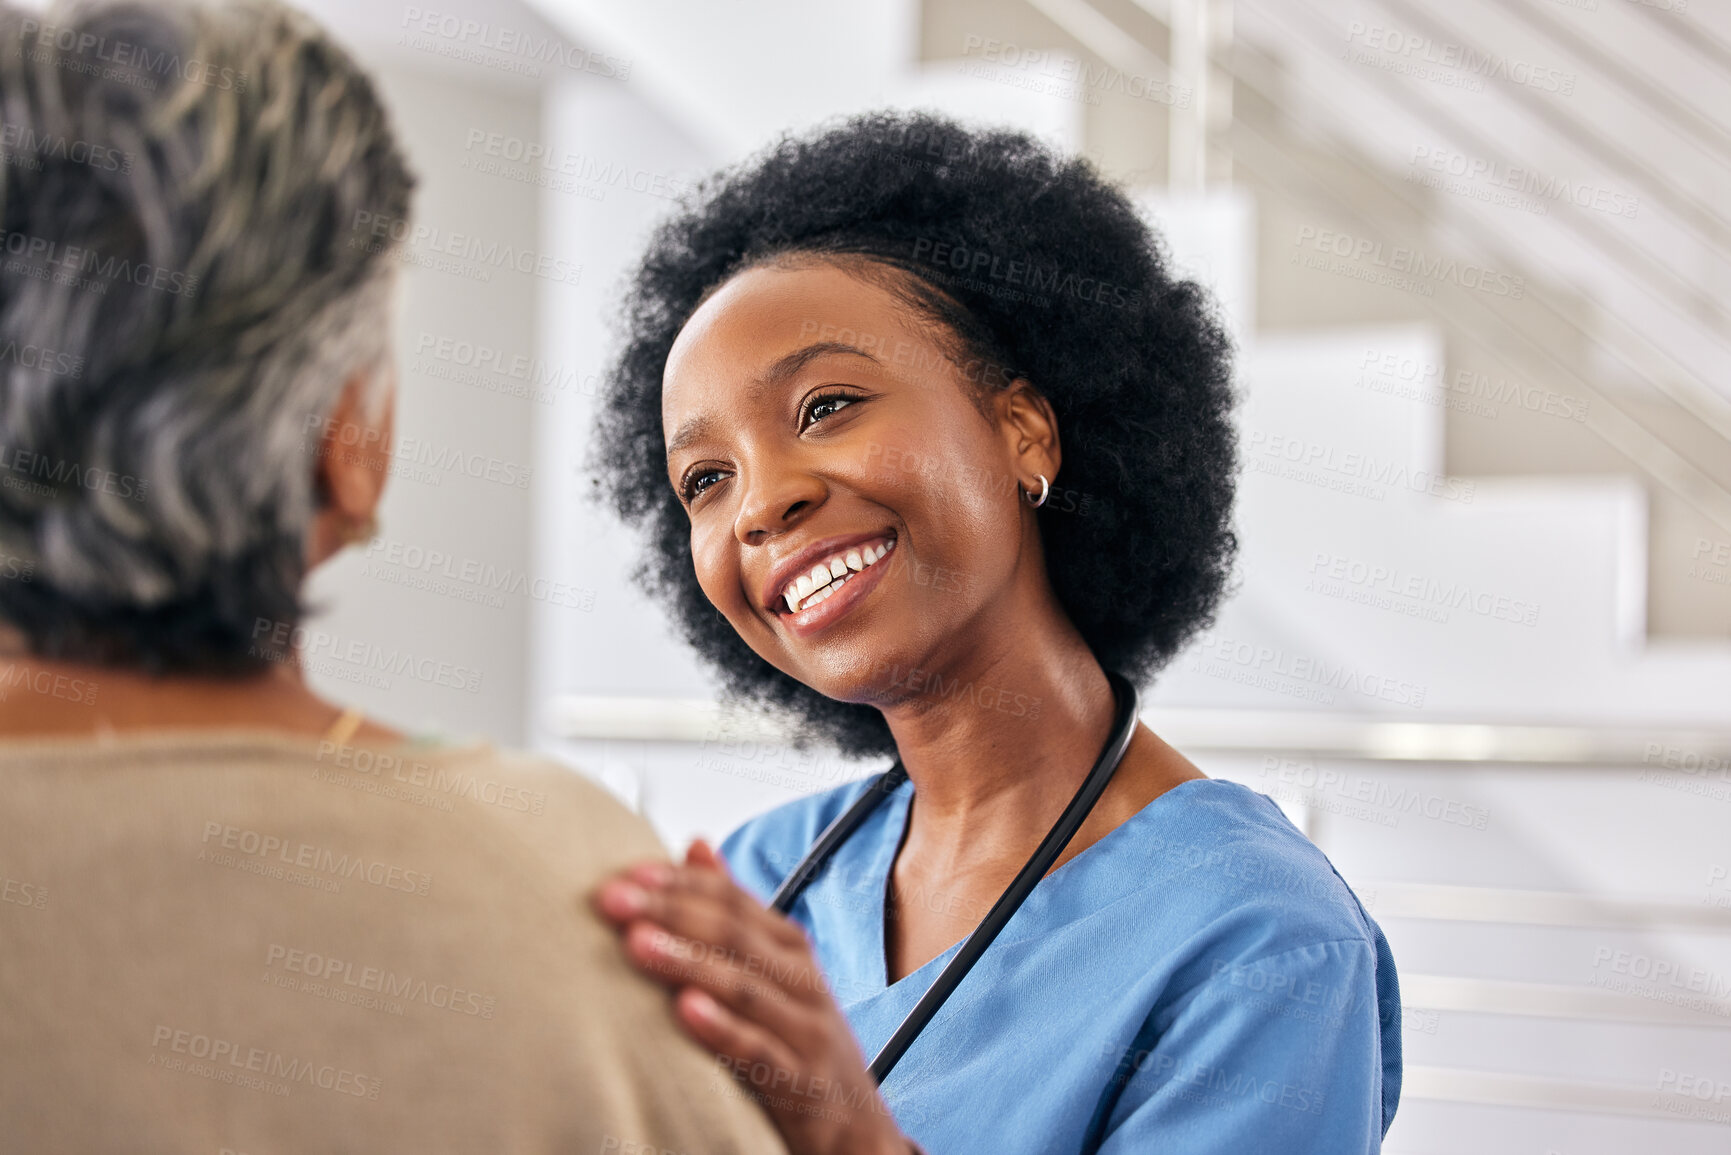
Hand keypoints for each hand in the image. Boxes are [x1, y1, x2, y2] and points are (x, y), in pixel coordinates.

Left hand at [594, 840, 908, 1154]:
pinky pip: (759, 1052)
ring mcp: (804, 1029)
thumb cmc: (801, 1040)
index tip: (628, 873)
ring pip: (744, 986)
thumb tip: (695, 844)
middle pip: (733, 933)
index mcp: (789, 947)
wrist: (859, 1129)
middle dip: (670, 911)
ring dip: (687, 961)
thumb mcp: (775, 971)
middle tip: (613, 900)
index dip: (681, 883)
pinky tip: (685, 1013)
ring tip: (637, 944)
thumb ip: (735, 912)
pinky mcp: (800, 1081)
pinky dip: (722, 1029)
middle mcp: (801, 979)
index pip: (732, 900)